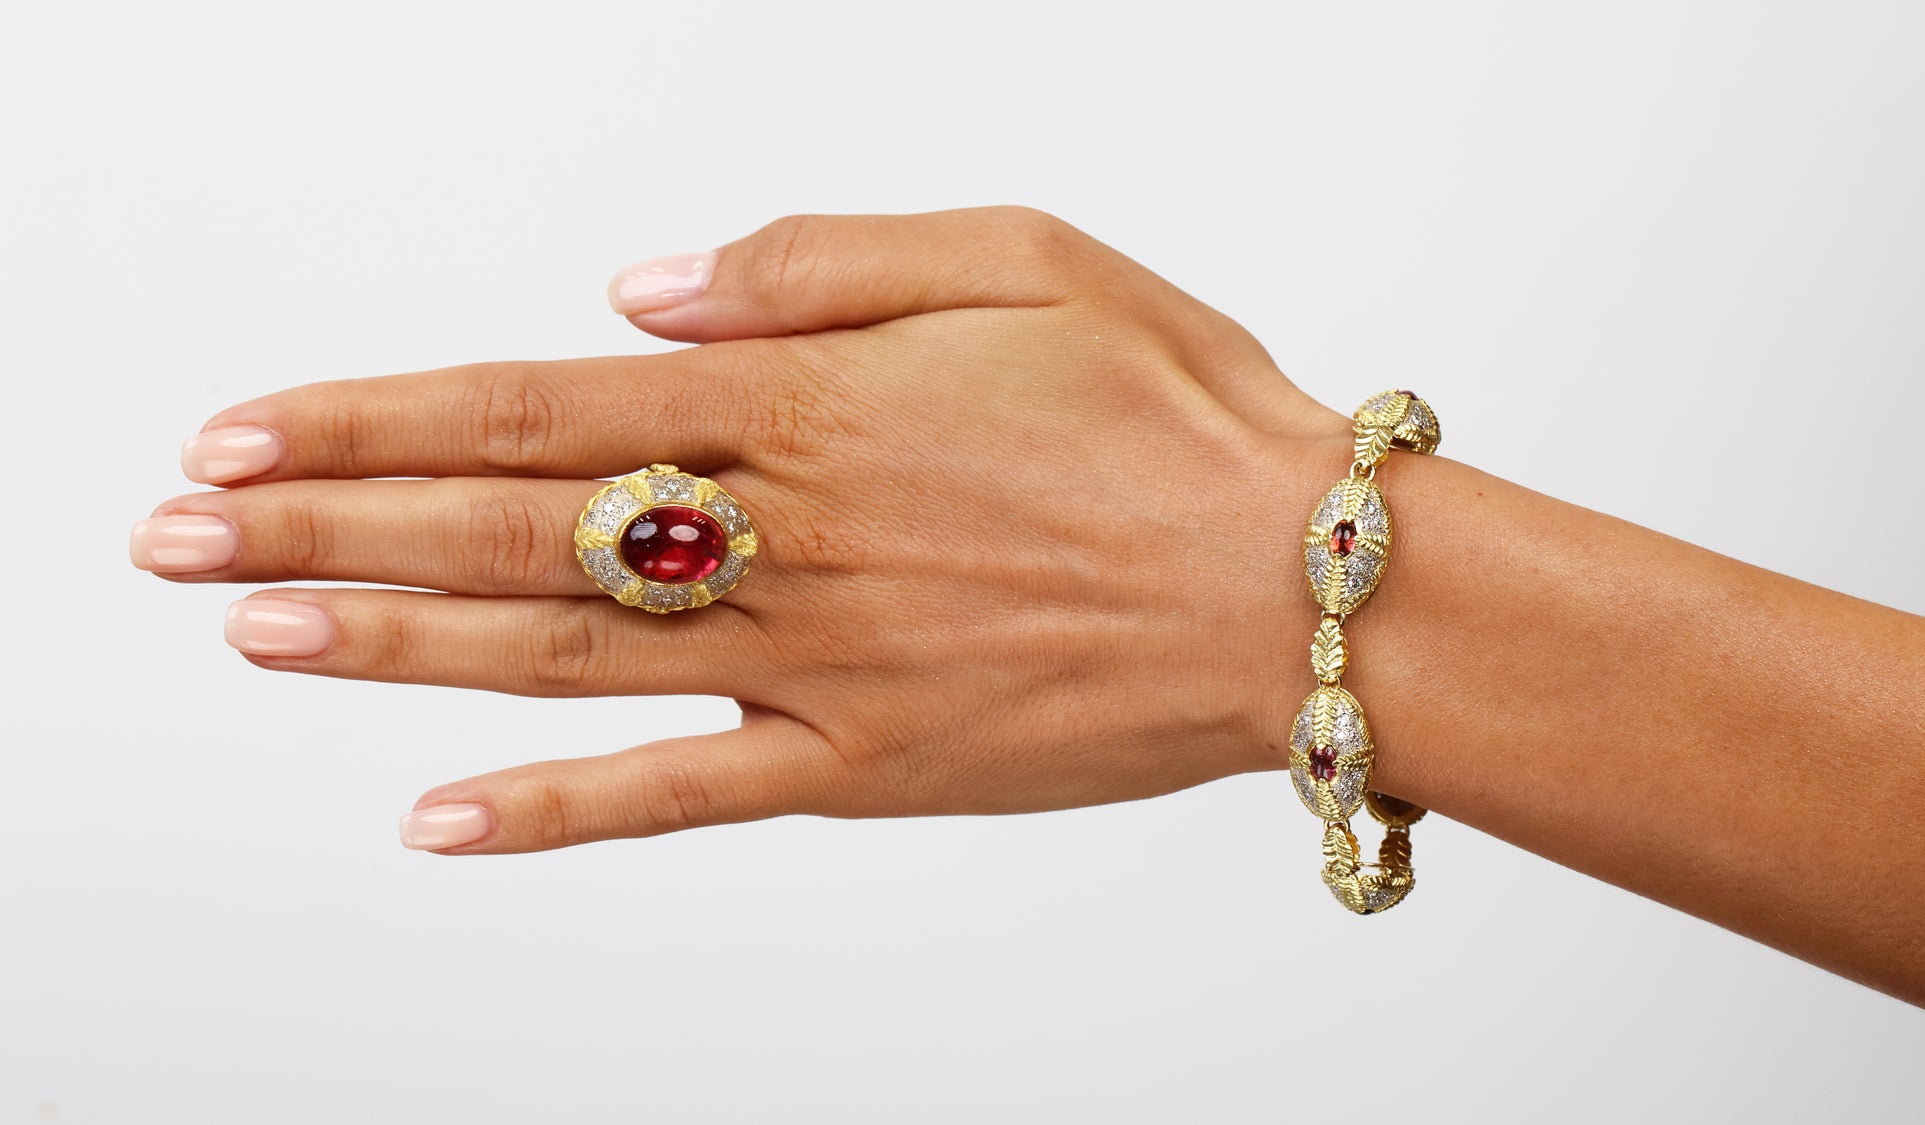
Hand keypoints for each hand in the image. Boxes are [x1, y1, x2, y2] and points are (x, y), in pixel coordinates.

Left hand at [134, 207, 1352, 852]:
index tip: (246, 432)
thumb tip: (645, 289)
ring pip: (564, 657)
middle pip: (513, 527)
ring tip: (252, 637)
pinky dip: (561, 811)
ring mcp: (822, 665)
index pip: (540, 403)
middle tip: (177, 539)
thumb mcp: (1023, 254)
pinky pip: (690, 794)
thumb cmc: (1178, 411)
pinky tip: (440, 821)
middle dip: (330, 526)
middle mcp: (788, 538)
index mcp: (813, 404)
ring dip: (396, 645)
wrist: (1305, 588)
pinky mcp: (871, 765)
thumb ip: (819, 259)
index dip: (377, 417)